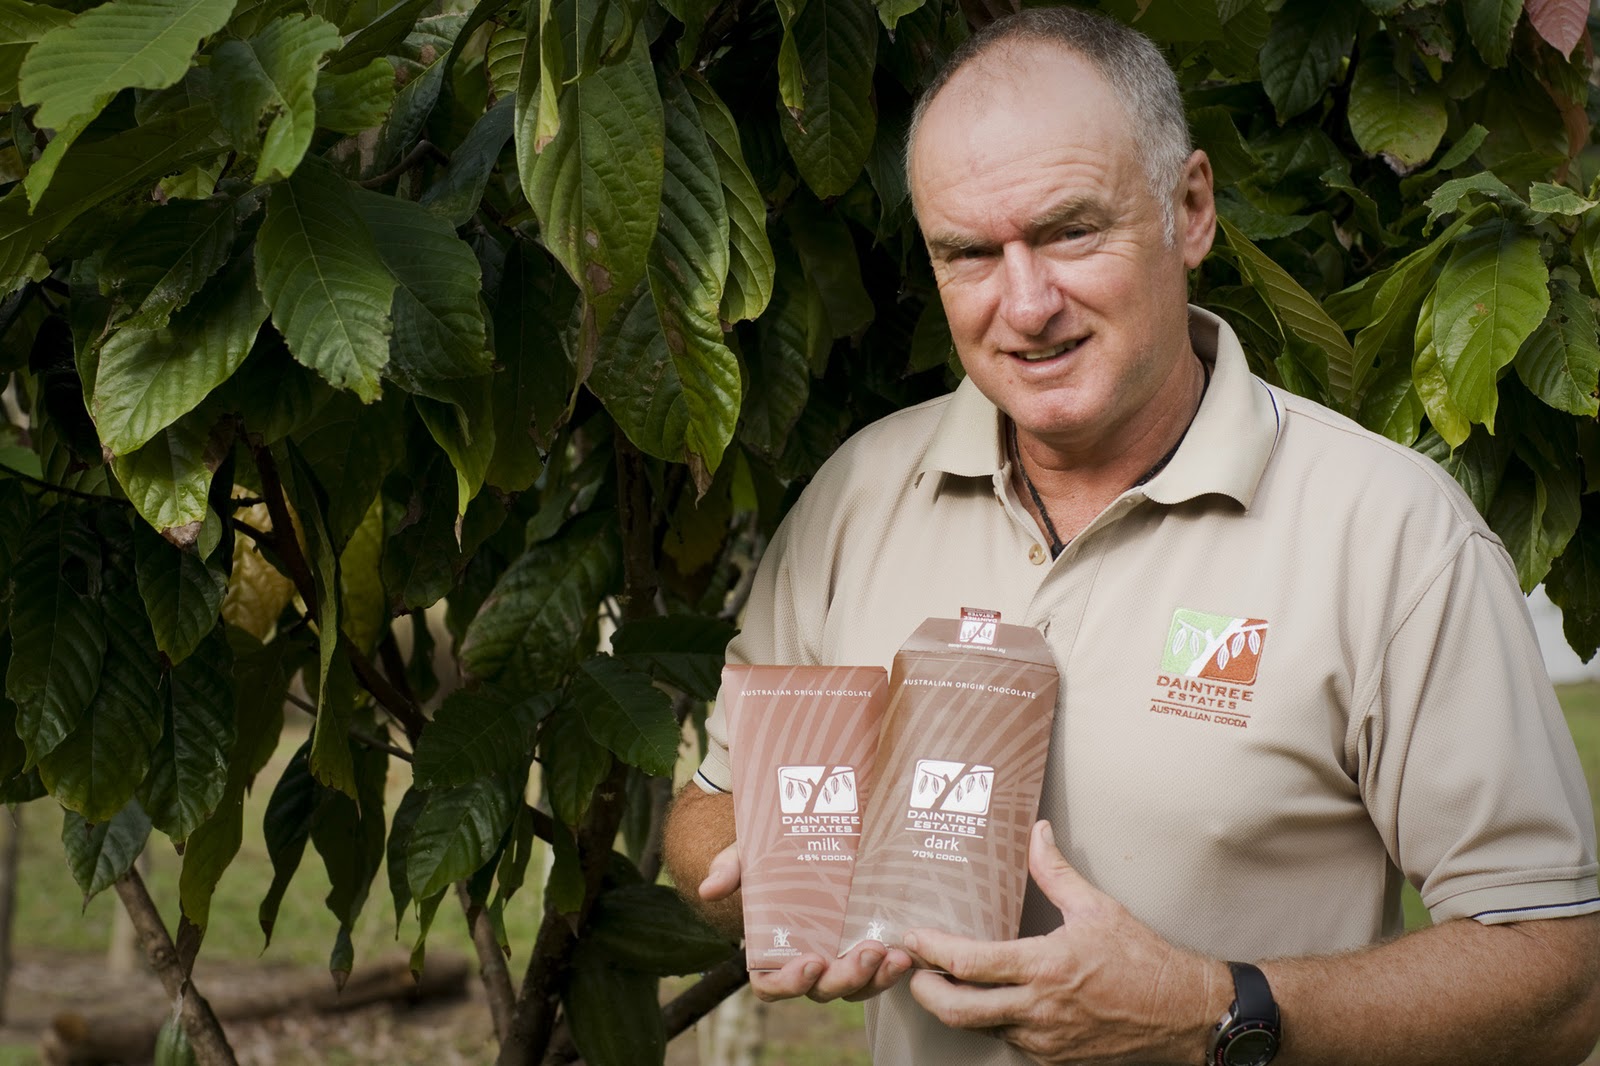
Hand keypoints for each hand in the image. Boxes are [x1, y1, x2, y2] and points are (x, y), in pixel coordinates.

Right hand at [697, 843, 914, 1002]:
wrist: (812, 830)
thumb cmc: (774, 850)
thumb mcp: (750, 853)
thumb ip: (731, 868)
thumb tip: (709, 889)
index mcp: (771, 948)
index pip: (771, 985)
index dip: (790, 983)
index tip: (812, 963)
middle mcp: (806, 959)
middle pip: (821, 990)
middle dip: (845, 978)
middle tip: (866, 952)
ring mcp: (838, 956)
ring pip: (854, 988)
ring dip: (875, 979)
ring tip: (893, 955)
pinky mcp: (866, 946)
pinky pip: (879, 972)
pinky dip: (891, 968)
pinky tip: (905, 952)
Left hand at [905, 821, 1223, 1064]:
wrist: (1183, 1013)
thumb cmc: (1143, 960)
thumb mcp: (1097, 908)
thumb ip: (1055, 871)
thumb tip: (1037, 833)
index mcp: (1045, 967)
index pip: (969, 963)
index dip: (931, 950)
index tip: (912, 937)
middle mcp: (1038, 1009)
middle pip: (957, 1011)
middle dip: (925, 992)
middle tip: (914, 970)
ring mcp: (1044, 1039)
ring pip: (980, 1027)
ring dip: (958, 1006)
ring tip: (946, 981)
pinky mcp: (1053, 1058)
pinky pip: (1007, 1039)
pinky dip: (991, 1020)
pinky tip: (990, 1000)